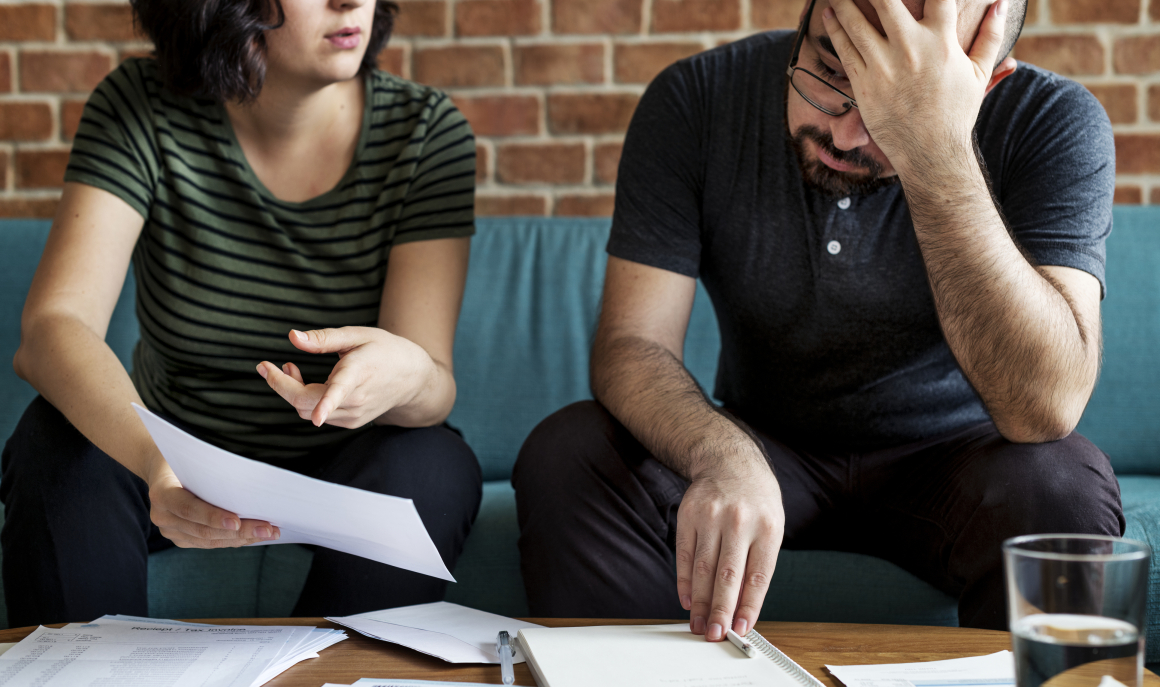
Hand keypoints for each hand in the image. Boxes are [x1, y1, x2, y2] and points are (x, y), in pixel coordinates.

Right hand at [145, 456, 278, 547]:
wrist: (164, 469)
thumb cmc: (187, 458)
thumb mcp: (194, 457)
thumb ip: (212, 471)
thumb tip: (249, 478)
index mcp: (161, 493)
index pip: (188, 508)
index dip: (212, 516)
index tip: (237, 521)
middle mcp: (162, 516)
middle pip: (204, 529)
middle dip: (239, 531)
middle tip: (268, 529)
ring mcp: (171, 531)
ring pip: (210, 540)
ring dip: (243, 538)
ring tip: (270, 533)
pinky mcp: (182, 539)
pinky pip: (211, 543)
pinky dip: (235, 540)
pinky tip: (255, 535)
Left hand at [257, 327, 434, 427]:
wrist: (411, 378)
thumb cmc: (384, 351)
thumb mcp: (357, 335)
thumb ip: (323, 338)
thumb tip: (292, 337)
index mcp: (359, 372)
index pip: (340, 390)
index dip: (327, 404)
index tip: (317, 416)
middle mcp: (357, 399)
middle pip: (307, 403)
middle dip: (281, 386)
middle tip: (267, 366)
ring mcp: (354, 415)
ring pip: (307, 411)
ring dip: (291, 391)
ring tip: (291, 368)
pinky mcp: (351, 423)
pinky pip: (316, 415)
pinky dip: (305, 400)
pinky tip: (308, 383)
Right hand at [676, 451, 784, 640]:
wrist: (731, 463)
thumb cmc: (756, 502)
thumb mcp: (770, 527)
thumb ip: (757, 564)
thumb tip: (741, 607)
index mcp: (767, 528)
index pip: (758, 577)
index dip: (749, 607)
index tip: (741, 629)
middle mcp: (739, 521)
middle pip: (728, 575)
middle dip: (721, 609)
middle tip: (716, 634)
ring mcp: (711, 517)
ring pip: (704, 569)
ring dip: (700, 602)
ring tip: (700, 624)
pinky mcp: (688, 515)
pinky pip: (685, 555)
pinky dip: (685, 582)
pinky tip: (687, 600)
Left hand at [822, 0, 1010, 171]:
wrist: (930, 152)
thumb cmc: (956, 112)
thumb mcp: (979, 73)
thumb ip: (990, 35)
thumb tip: (1001, 4)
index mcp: (941, 41)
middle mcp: (910, 49)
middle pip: (886, 1)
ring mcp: (883, 66)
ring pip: (857, 22)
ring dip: (844, 3)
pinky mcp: (864, 84)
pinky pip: (846, 49)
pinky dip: (836, 28)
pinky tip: (829, 14)